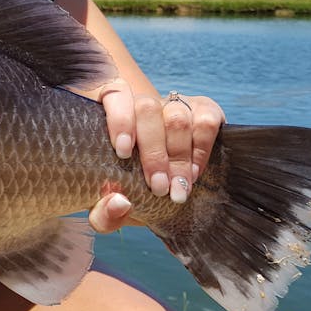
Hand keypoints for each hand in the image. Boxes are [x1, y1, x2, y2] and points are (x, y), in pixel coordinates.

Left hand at [97, 78, 225, 207]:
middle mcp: (144, 104)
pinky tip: (194, 173)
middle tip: (158, 188)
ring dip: (178, 157)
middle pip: (147, 108)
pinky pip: (206, 121)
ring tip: (178, 189)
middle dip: (153, 152)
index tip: (122, 152)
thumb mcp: (111, 207)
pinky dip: (201, 150)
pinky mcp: (204, 110)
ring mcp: (175, 104)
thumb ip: (104, 213)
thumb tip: (119, 203)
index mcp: (113, 115)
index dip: (119, 119)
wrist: (164, 188)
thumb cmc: (129, 190)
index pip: (114, 96)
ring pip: (176, 117)